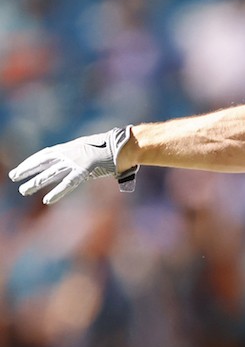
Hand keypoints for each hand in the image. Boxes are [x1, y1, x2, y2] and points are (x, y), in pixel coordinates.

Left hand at [9, 126, 137, 203]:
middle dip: (28, 169)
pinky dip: (58, 191)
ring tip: (23, 190)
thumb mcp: (102, 152)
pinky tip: (47, 200)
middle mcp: (71, 152)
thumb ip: (97, 161)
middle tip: (14, 176)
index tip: (22, 167)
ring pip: (52, 173)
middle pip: (44, 161)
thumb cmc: (121, 148)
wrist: (128, 145)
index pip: (47, 153)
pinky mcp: (85, 170)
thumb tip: (101, 169)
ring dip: (36, 182)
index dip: (34, 161)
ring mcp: (77, 161)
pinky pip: (68, 183)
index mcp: (74, 146)